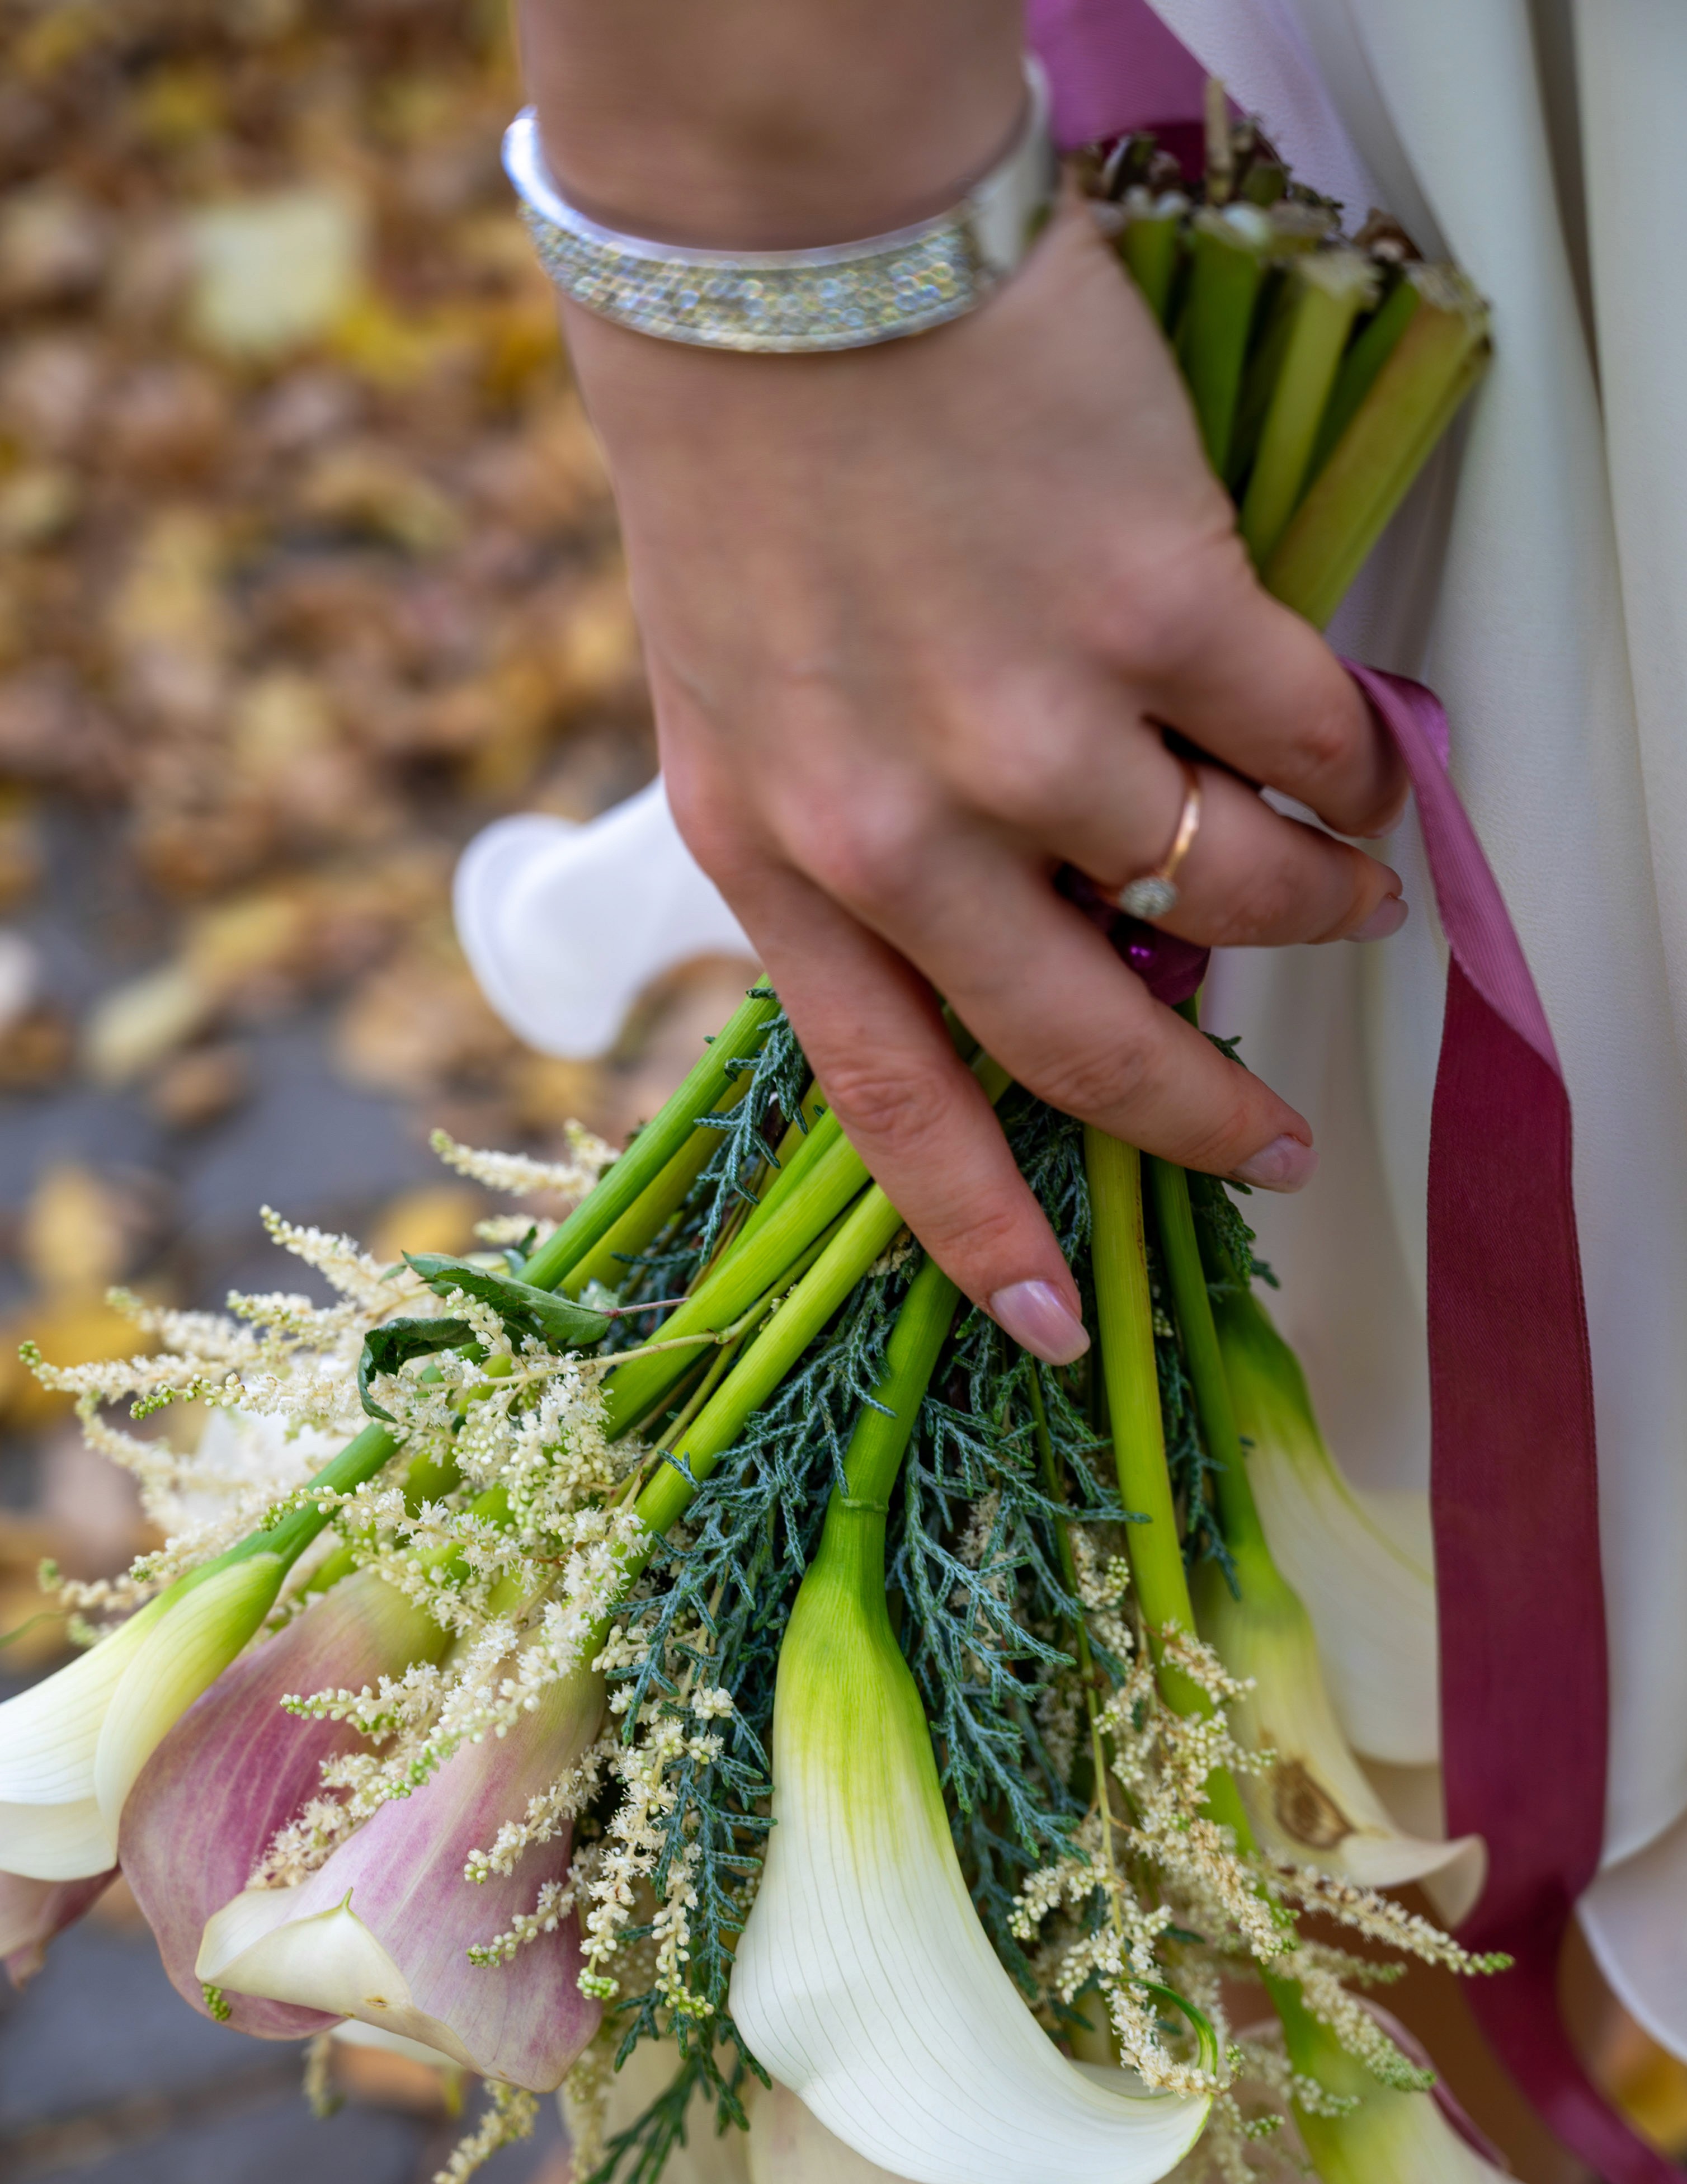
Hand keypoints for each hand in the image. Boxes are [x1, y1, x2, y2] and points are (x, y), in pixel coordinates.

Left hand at [527, 27, 1406, 1362]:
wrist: (777, 260)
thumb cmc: (747, 484)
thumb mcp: (742, 720)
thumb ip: (855, 853)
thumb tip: (1036, 950)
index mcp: (778, 862)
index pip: (893, 1101)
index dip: (983, 1231)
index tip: (1056, 1324)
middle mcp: (901, 828)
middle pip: (1087, 1042)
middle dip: (1206, 1116)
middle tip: (1272, 1141)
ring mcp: (1032, 726)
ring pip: (1234, 887)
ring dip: (1313, 900)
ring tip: (1346, 880)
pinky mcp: (1155, 606)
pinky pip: (1300, 739)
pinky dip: (1347, 760)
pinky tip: (1349, 751)